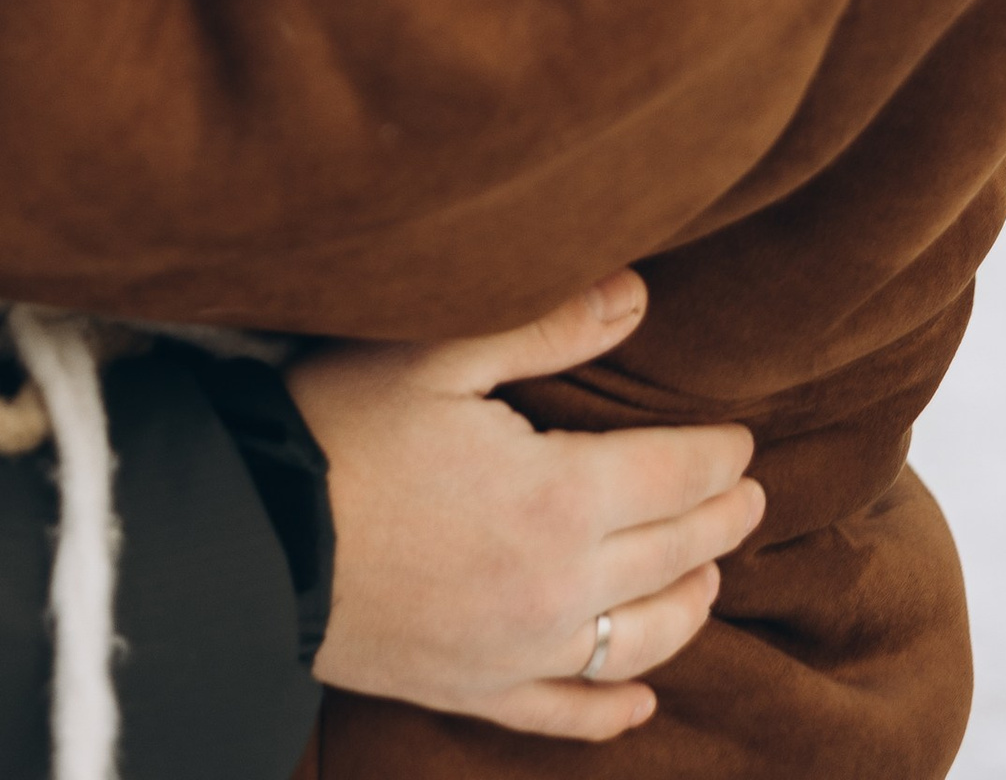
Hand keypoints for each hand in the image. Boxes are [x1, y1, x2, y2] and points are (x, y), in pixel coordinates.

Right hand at [290, 273, 761, 742]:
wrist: (254, 537)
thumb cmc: (340, 426)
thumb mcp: (438, 354)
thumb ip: (546, 325)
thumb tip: (638, 294)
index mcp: (559, 498)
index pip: (675, 477)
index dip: (718, 457)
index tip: (742, 442)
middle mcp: (560, 588)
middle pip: (673, 555)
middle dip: (720, 521)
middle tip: (750, 496)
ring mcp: (521, 650)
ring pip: (640, 641)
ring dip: (689, 605)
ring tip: (711, 573)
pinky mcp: (477, 690)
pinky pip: (567, 711)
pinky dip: (614, 710)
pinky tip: (643, 703)